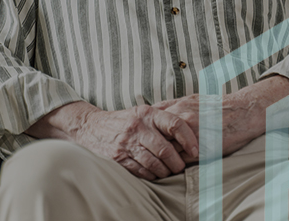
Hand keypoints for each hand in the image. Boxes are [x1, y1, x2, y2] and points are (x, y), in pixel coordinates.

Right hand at [74, 104, 198, 179]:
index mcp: (147, 113)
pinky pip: (141, 171)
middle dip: (177, 162)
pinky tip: (154, 174)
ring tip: (169, 171)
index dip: (188, 138)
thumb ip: (162, 118)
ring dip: (165, 171)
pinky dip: (152, 175)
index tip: (195, 150)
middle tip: (181, 166)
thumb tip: (191, 125)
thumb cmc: (125, 120)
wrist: (92, 127)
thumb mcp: (142, 112)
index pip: (174, 124)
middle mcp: (138, 126)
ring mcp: (127, 143)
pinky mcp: (119, 158)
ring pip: (155, 163)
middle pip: (165, 149)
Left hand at [154, 94, 262, 161]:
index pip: (151, 121)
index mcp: (178, 106)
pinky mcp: (202, 147)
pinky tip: (175, 167)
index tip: (141, 138)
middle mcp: (181, 118)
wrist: (242, 112)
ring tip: (158, 164)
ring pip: (167, 150)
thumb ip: (172, 105)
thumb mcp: (191, 99)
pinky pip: (182, 160)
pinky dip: (177, 165)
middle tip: (145, 153)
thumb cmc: (216, 106)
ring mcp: (191, 132)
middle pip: (156, 136)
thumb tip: (153, 109)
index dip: (146, 131)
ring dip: (162, 158)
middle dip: (150, 145)